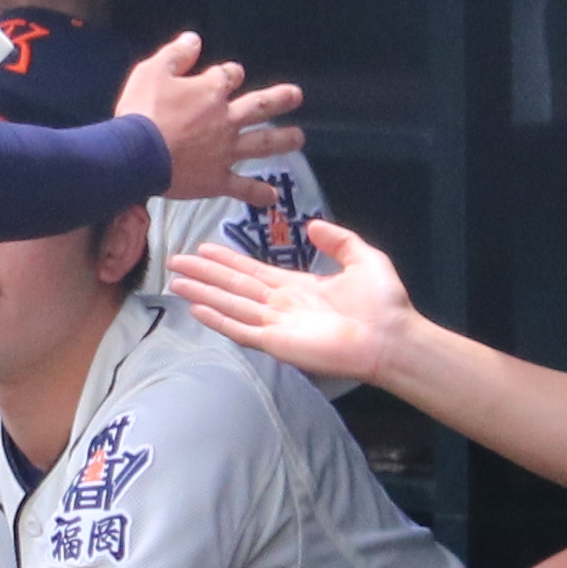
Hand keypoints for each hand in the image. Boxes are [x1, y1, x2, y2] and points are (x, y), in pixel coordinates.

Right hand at [112, 32, 305, 211]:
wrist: (137, 154)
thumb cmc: (142, 111)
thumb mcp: (153, 71)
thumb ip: (176, 54)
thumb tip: (194, 39)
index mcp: (211, 91)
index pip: (229, 75)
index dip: (230, 74)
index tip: (230, 75)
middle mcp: (225, 119)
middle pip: (259, 106)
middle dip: (279, 99)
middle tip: (296, 95)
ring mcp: (225, 150)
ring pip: (261, 144)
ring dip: (282, 140)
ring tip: (299, 138)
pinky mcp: (217, 179)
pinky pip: (242, 187)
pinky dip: (257, 193)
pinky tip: (272, 197)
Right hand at [157, 215, 414, 387]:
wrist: (392, 337)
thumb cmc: (382, 303)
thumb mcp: (363, 258)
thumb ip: (337, 240)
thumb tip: (311, 223)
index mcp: (298, 286)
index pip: (253, 271)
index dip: (227, 260)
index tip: (203, 248)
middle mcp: (281, 305)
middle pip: (233, 285)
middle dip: (204, 274)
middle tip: (174, 261)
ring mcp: (276, 325)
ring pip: (231, 304)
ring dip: (203, 293)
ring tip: (175, 281)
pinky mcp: (277, 344)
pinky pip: (241, 329)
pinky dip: (218, 320)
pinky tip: (197, 310)